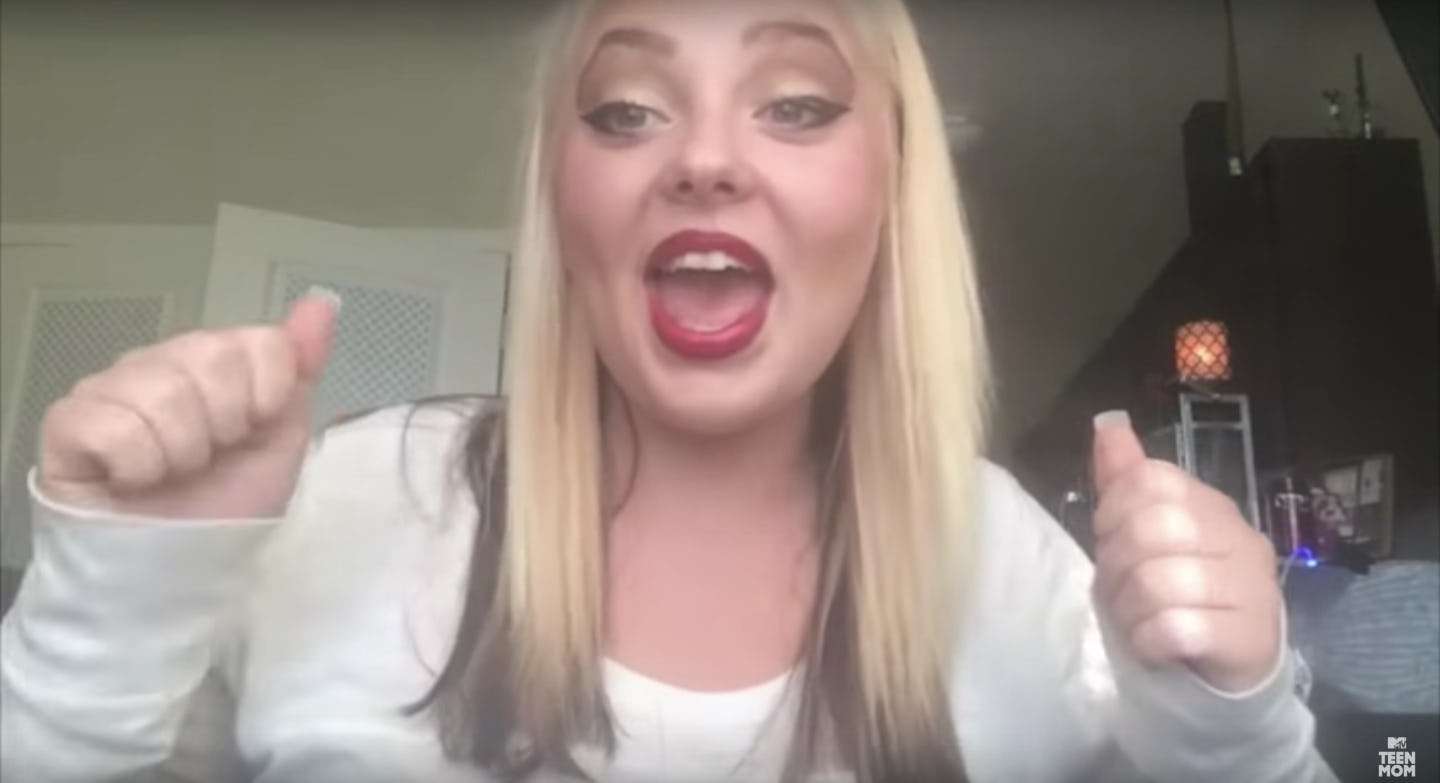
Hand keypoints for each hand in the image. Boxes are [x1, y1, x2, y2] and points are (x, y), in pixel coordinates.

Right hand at [37, 293, 337, 518]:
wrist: (174, 571)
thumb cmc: (227, 507)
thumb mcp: (280, 439)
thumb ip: (298, 368)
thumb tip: (321, 303)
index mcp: (216, 363)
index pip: (259, 341)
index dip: (266, 395)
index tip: (252, 432)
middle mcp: (161, 363)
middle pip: (212, 356)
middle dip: (224, 423)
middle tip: (209, 457)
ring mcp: (110, 387)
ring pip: (163, 391)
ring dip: (182, 452)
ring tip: (171, 474)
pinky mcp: (68, 421)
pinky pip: (114, 425)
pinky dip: (137, 466)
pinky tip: (133, 482)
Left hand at [1090, 410, 1281, 692]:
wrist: (1223, 676)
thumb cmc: (1176, 600)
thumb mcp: (1142, 539)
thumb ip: (1126, 481)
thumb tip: (1108, 421)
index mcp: (1212, 506)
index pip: (1151, 480)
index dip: (1113, 511)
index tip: (1112, 543)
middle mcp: (1240, 540)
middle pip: (1153, 527)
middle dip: (1116, 566)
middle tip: (1120, 592)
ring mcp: (1253, 590)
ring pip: (1159, 581)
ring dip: (1129, 610)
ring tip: (1137, 622)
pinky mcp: (1250, 639)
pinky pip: (1175, 628)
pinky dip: (1148, 641)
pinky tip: (1153, 647)